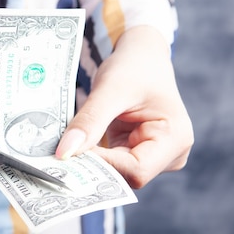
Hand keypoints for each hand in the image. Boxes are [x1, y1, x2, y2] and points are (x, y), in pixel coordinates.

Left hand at [55, 26, 193, 187]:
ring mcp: (154, 157)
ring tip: (66, 148)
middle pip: (125, 177)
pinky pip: (110, 166)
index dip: (102, 167)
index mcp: (175, 139)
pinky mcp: (136, 155)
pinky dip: (91, 159)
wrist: (142, 57)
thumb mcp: (110, 90)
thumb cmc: (134, 67)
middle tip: (58, 158)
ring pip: (115, 174)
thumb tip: (64, 154)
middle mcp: (170, 154)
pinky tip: (75, 149)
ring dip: (90, 164)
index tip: (69, 155)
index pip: (136, 170)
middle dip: (93, 168)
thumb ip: (89, 123)